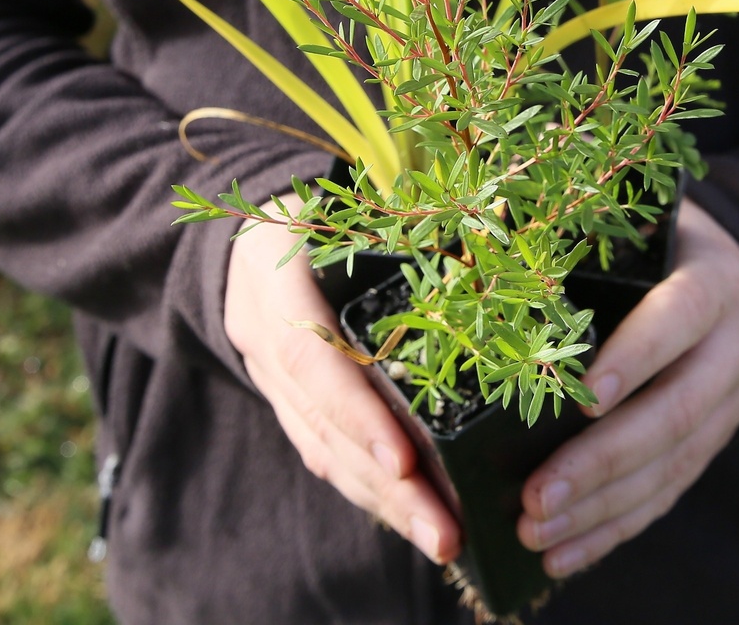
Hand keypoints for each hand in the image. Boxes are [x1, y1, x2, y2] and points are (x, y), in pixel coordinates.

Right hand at [224, 213, 459, 563]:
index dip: (355, 414)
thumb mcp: (346, 199)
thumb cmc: (320, 205)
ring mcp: (268, 373)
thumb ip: (401, 226)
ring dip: (385, 503)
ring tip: (443, 540)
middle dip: (388, 487)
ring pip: (325, 451)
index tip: (403, 462)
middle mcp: (263, 332)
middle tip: (446, 532)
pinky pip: (323, 453)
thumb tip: (497, 241)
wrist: (241, 232)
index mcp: (277, 274)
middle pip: (324, 426)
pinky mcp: (285, 400)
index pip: (312, 358)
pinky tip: (410, 517)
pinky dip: (368, 488)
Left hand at [517, 198, 738, 576]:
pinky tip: (567, 553)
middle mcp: (736, 345)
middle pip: (672, 413)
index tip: (580, 400)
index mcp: (714, 282)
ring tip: (538, 533)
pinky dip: (615, 528)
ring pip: (671, 465)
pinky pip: (669, 491)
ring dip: (601, 508)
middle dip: (600, 462)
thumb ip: (584, 244)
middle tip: (536, 496)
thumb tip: (483, 237)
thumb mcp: (638, 226)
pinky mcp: (717, 439)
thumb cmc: (657, 242)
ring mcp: (733, 401)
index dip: (632, 360)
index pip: (677, 320)